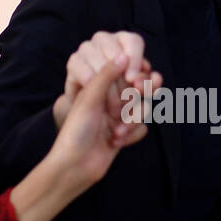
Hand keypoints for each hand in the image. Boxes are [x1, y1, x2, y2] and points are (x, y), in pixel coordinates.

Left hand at [48, 55, 147, 192]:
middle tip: (133, 102)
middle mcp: (111, 97)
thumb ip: (106, 74)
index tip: (134, 79)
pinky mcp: (125, 132)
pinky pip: (142, 127)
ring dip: (133, 121)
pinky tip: (116, 142)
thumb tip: (123, 54)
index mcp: (99, 84)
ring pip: (144, 108)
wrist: (76, 166)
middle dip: (138, 99)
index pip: (127, 69)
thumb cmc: (76, 130)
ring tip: (116, 133)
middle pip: (141, 88)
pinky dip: (132, 134)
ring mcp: (119, 114)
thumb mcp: (89, 98)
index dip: (135, 72)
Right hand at [52, 31, 160, 129]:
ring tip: (113, 107)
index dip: (136, 61)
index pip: (133, 42)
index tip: (135, 83)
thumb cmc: (119, 96)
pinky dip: (89, 80)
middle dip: (123, 80)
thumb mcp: (137, 92)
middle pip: (116, 52)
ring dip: (108, 86)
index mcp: (125, 41)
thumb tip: (156, 78)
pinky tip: (95, 93)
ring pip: (99, 60)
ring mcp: (87, 48)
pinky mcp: (74, 60)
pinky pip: (79, 65)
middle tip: (126, 102)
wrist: (91, 110)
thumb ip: (149, 85)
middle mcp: (105, 39)